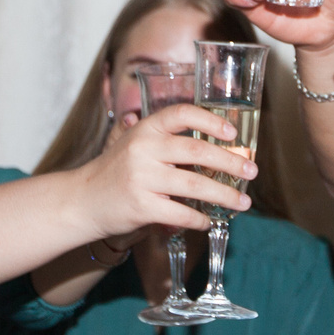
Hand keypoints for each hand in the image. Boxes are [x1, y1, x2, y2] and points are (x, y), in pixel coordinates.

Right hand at [78, 103, 253, 239]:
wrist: (82, 200)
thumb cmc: (117, 171)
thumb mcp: (136, 144)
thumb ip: (168, 141)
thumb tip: (218, 142)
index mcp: (146, 129)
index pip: (182, 114)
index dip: (211, 121)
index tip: (233, 133)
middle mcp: (143, 149)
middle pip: (196, 151)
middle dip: (230, 162)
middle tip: (251, 171)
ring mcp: (142, 178)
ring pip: (194, 186)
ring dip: (224, 195)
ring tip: (243, 202)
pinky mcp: (141, 206)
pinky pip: (180, 214)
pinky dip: (199, 219)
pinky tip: (209, 221)